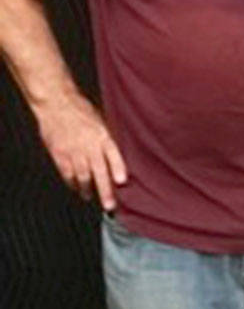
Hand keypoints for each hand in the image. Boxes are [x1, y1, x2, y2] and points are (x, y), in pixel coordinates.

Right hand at [37, 93, 128, 210]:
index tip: (122, 182)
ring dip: (87, 190)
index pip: (114, 155)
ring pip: (83, 176)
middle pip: (99, 172)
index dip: (118, 169)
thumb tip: (118, 154)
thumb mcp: (102, 120)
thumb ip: (108, 138)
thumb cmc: (81, 109)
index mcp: (103, 135)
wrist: (56, 103)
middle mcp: (89, 145)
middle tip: (110, 206)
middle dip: (105, 191)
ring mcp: (73, 151)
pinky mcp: (59, 154)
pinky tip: (76, 187)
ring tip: (90, 197)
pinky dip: (72, 182)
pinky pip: (67, 173)